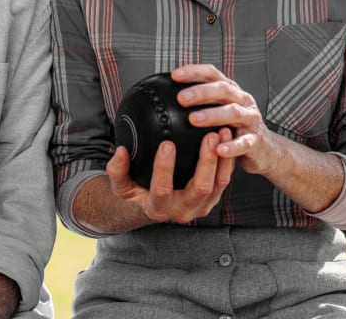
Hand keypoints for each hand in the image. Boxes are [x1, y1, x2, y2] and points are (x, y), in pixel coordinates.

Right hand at [106, 127, 233, 224]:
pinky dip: (228, 160)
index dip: (164, 168)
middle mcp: (182, 211)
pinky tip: (228, 138)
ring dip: (223, 159)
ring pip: (219, 185)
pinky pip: (225, 180)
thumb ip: (117, 170)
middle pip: (200, 188)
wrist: (153, 207)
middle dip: (207, 161)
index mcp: (157, 208)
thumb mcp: (120, 185)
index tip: (167, 143)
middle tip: (209, 136)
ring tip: (223, 133)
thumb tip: (120, 152)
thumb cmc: (136, 191)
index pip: (162, 190)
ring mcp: (201, 206)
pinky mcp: (212, 198)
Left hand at [170, 64, 282, 175]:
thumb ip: (200, 102)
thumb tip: (166, 94)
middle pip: (223, 90)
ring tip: (193, 120)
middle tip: (181, 98)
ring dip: (213, 115)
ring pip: (233, 113)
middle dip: (201, 92)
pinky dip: (232, 146)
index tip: (174, 76)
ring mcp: (251, 119)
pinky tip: (219, 150)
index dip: (194, 72)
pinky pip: (244, 143)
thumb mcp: (218, 110)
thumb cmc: (234, 128)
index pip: (212, 74)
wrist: (265, 149)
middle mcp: (242, 100)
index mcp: (230, 90)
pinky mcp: (256, 140)